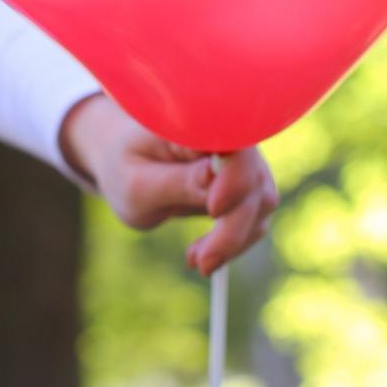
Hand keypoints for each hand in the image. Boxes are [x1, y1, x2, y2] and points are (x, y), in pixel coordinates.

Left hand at [60, 93, 279, 276]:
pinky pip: (255, 218)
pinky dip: (233, 242)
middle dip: (233, 227)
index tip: (214, 210)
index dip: (235, 175)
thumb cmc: (126, 166)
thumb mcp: (137, 183)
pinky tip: (201, 254)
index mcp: (197, 122)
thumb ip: (175, 182)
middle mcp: (228, 136)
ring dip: (234, 238)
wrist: (128, 163)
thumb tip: (214, 180)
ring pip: (260, 202)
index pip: (234, 141)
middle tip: (203, 264)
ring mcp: (241, 162)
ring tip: (196, 260)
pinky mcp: (246, 187)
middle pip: (253, 178)